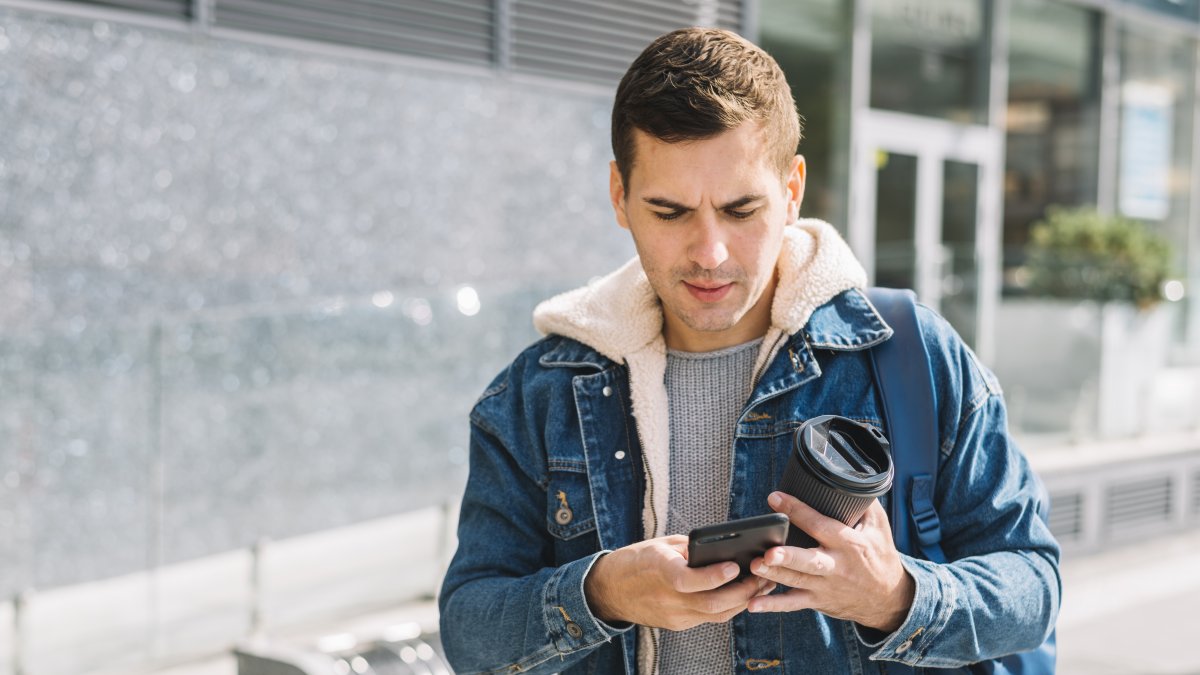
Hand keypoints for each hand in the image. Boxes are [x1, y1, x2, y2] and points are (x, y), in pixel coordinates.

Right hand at [584, 535, 775, 630]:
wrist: (609, 590)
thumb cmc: (637, 559)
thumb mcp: (661, 544)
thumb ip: (691, 549)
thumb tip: (723, 551)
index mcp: (658, 569)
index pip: (687, 580)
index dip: (712, 576)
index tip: (734, 566)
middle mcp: (666, 597)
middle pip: (711, 604)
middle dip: (743, 592)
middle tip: (764, 577)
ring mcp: (673, 616)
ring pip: (716, 615)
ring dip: (742, 601)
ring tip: (762, 585)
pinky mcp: (677, 625)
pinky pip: (709, 618)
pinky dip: (728, 606)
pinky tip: (742, 594)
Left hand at [747, 492, 914, 631]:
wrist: (890, 598)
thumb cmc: (880, 555)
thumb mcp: (878, 527)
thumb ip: (862, 503)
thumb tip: (846, 476)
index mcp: (850, 544)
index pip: (820, 525)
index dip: (797, 511)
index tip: (775, 498)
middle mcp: (836, 566)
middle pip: (809, 561)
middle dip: (787, 557)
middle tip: (768, 553)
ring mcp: (825, 586)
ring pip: (796, 581)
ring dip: (774, 575)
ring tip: (753, 567)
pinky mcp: (818, 601)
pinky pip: (793, 604)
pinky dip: (773, 605)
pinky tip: (752, 604)